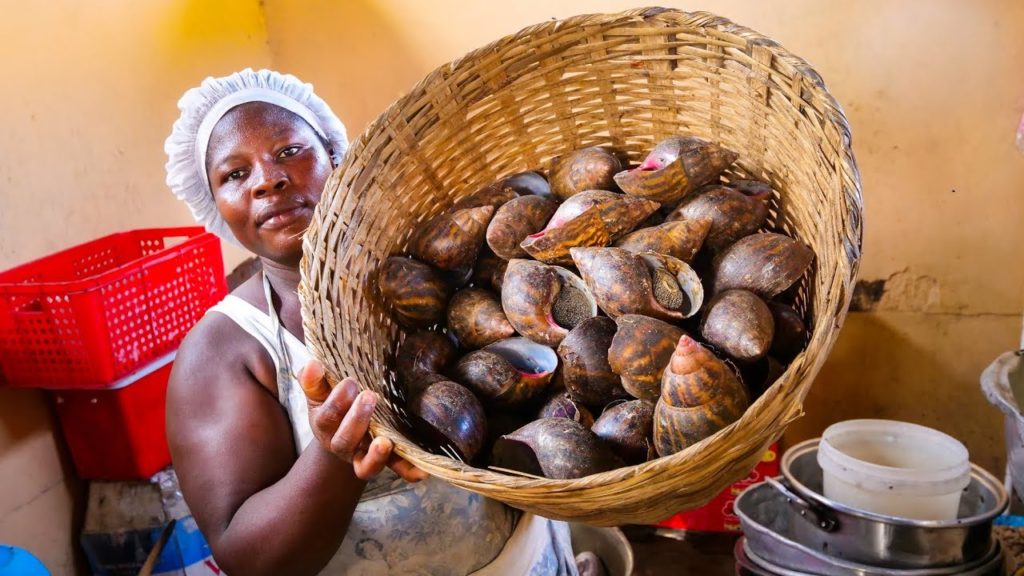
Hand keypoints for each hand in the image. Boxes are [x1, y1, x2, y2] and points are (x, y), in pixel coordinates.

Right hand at [299, 360, 427, 482]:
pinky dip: (408, 471)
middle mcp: (341, 446)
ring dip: (376, 455)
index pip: (326, 417)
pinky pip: (396, 469)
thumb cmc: (333, 405)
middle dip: (357, 419)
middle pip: (344, 441)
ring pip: (365, 465)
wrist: (343, 431)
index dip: (337, 400)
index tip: (350, 382)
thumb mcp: (321, 393)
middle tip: (369, 396)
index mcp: (325, 426)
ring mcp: (362, 457)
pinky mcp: (384, 461)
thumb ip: (314, 380)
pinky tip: (421, 472)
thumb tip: (311, 365)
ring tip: (385, 442)